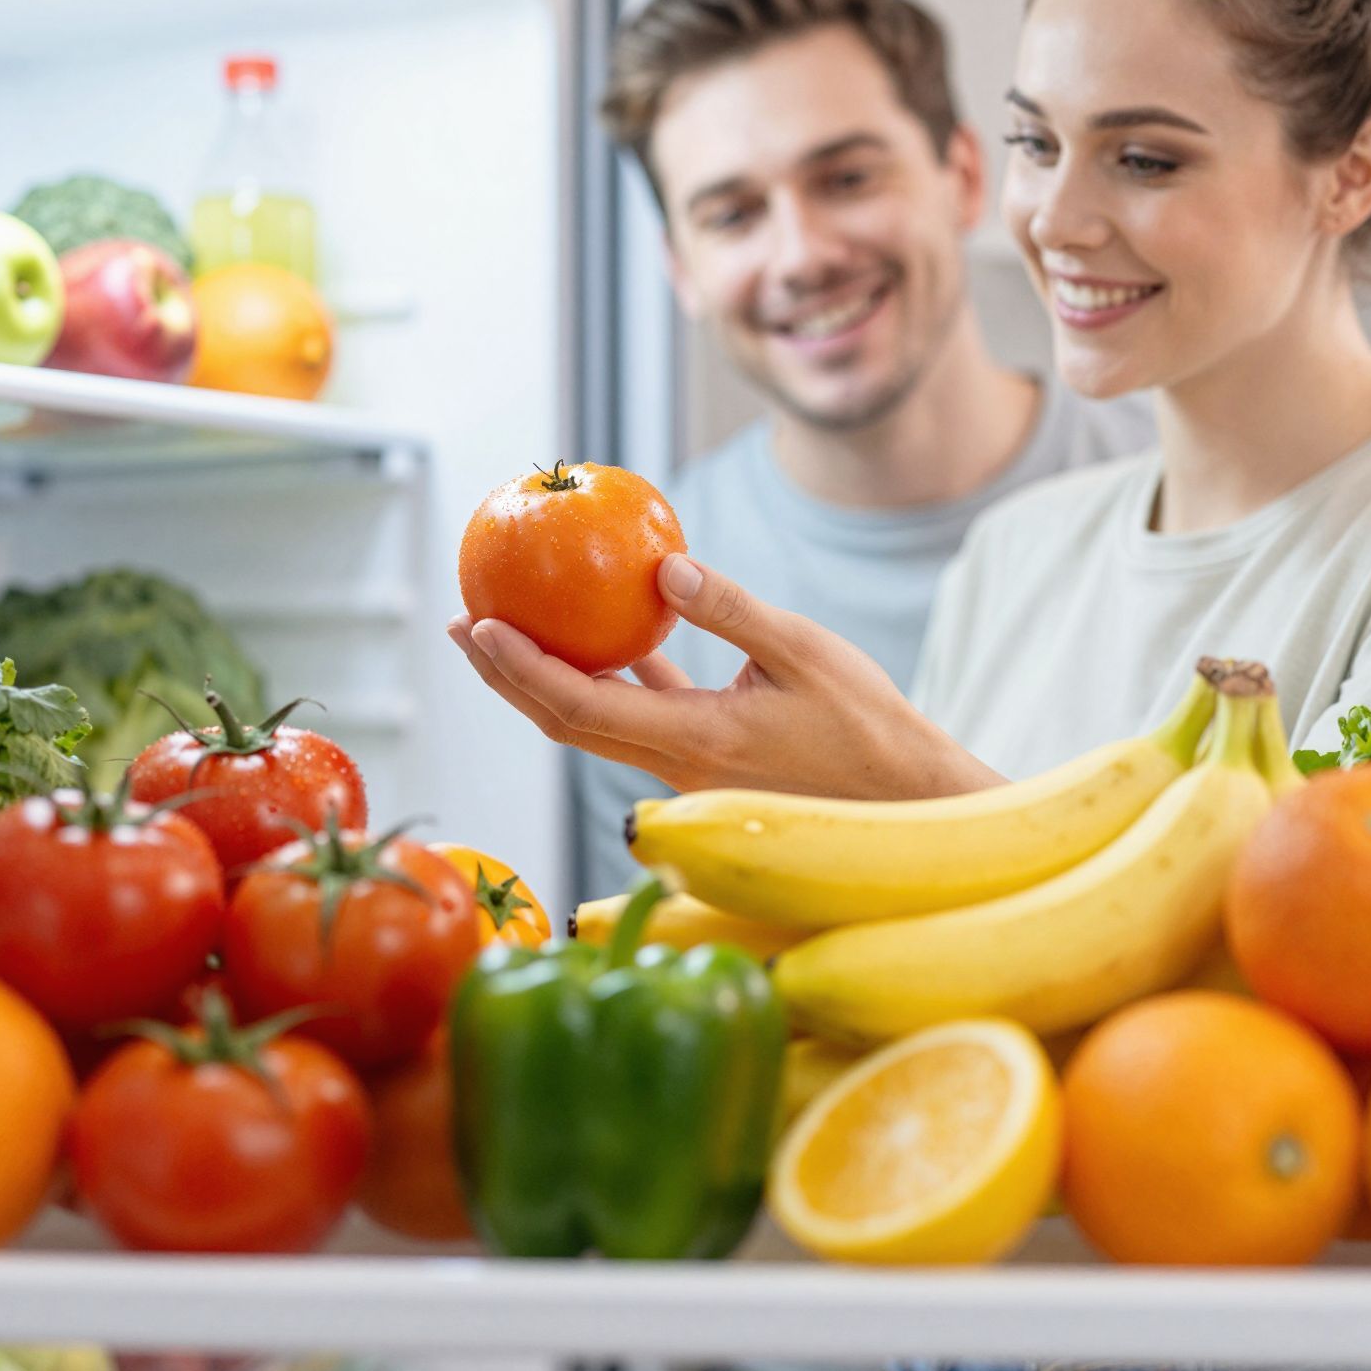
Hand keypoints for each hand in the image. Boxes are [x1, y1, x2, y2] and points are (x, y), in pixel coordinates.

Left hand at [447, 553, 1004, 799]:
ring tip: (508, 627)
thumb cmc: (868, 727)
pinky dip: (612, 680)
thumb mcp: (805, 652)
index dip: (521, 669)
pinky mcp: (706, 761)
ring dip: (546, 679)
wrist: (905, 802)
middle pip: (566, 723)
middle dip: (507, 676)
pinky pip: (641, 718)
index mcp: (695, 740)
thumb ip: (731, 610)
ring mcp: (687, 770)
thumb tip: (658, 568)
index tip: (480, 627)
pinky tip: (605, 638)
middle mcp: (676, 766)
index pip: (582, 707)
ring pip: (596, 725)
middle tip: (465, 622)